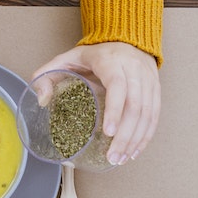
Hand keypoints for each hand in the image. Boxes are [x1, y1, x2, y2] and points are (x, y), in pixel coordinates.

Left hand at [31, 43, 160, 164]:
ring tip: (121, 159)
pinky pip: (154, 115)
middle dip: (125, 135)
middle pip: (135, 105)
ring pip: (147, 113)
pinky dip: (146, 136)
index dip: (114, 110)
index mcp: (111, 60)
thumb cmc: (95, 53)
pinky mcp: (155, 89)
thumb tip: (42, 101)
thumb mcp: (67, 58)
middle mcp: (133, 69)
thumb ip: (47, 75)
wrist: (126, 38)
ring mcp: (147, 79)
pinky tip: (135, 151)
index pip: (117, 85)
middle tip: (113, 156)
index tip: (108, 133)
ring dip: (135, 140)